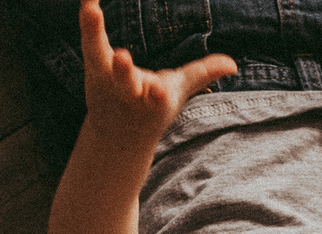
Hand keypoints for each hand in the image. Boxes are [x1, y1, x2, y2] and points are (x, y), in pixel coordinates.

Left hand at [77, 0, 235, 145]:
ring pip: (100, 58)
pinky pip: (89, 38)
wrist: (115, 133)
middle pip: (125, 82)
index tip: (159, 90)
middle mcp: (127, 93)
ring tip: (92, 8)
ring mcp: (106, 80)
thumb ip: (201, 74)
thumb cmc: (151, 107)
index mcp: (153, 102)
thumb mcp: (177, 92)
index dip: (158, 95)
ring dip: (94, 33)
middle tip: (121, 56)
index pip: (157, 100)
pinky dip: (88, 18)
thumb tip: (232, 64)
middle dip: (123, 72)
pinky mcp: (92, 64)